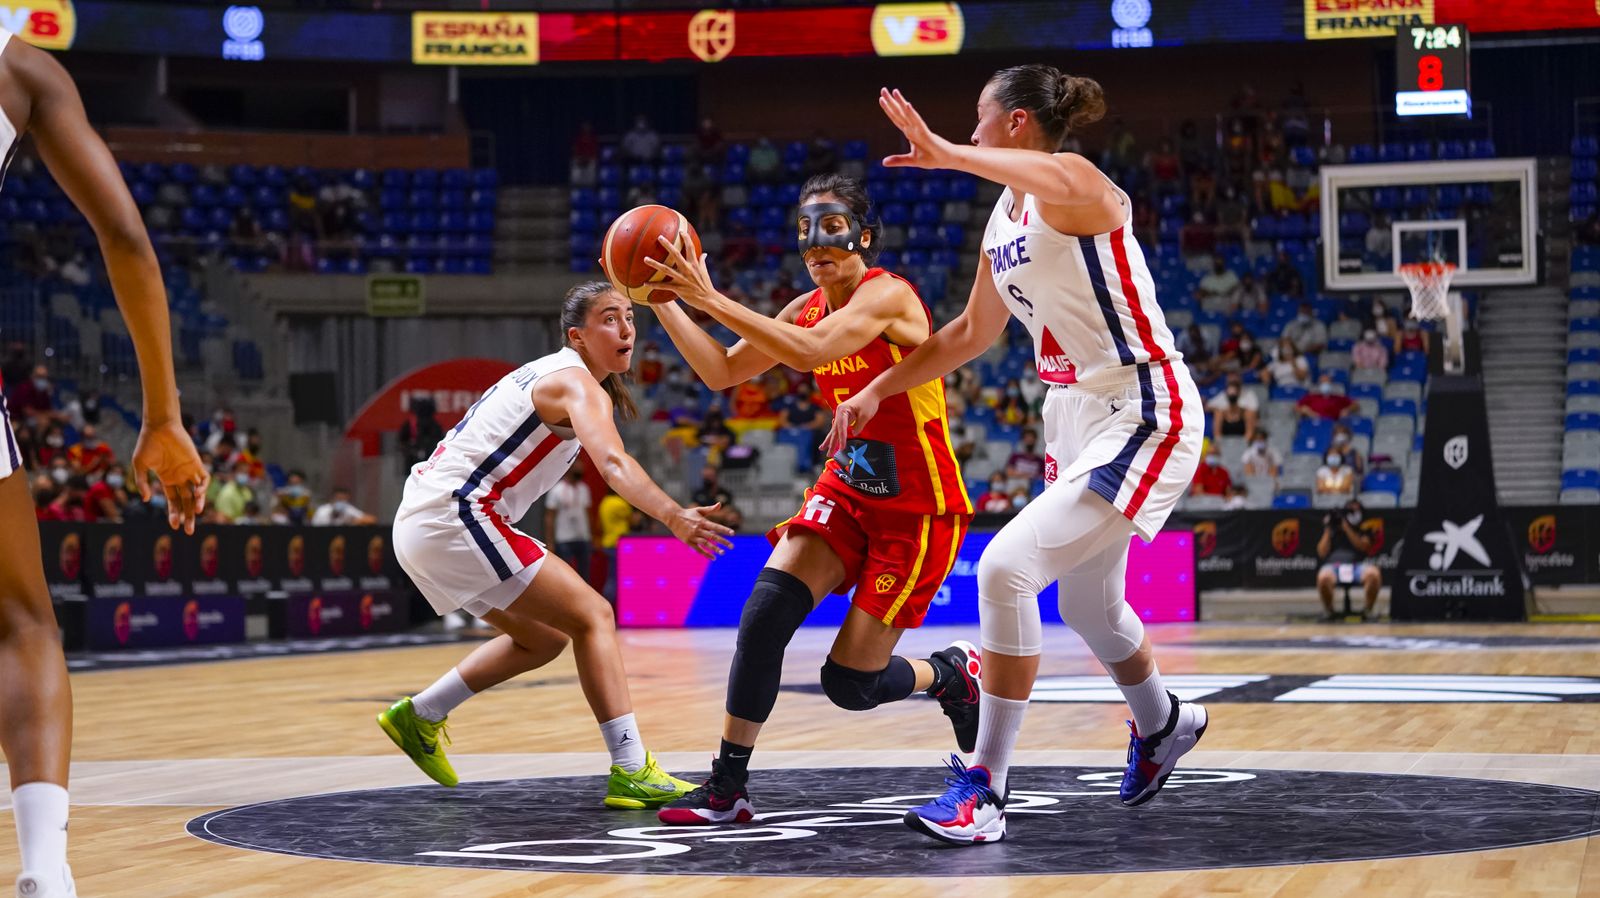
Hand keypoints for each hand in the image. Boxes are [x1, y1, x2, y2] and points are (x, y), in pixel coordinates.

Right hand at [131, 418, 208, 533]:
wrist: (159, 426)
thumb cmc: (147, 444)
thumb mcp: (140, 465)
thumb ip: (142, 482)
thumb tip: (146, 499)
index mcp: (167, 480)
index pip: (173, 502)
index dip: (174, 514)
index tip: (174, 525)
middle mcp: (180, 478)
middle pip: (187, 501)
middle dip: (188, 516)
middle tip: (188, 530)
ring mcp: (189, 471)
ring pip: (197, 493)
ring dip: (198, 504)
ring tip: (196, 514)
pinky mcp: (197, 463)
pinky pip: (204, 479)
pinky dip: (203, 488)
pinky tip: (197, 495)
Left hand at [643, 237, 717, 308]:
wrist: (708, 299)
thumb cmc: (706, 285)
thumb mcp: (705, 272)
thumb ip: (702, 262)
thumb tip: (704, 254)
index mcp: (694, 264)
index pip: (690, 248)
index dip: (686, 238)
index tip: (681, 230)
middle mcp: (687, 269)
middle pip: (675, 254)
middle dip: (667, 245)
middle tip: (659, 237)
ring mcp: (682, 279)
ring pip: (666, 269)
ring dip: (655, 264)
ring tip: (645, 259)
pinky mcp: (678, 288)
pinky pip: (664, 286)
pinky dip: (654, 285)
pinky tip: (645, 283)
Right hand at [669, 503, 735, 558]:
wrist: (673, 517)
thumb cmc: (688, 513)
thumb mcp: (699, 510)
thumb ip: (710, 509)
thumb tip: (720, 504)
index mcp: (702, 522)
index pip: (716, 526)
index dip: (724, 530)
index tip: (732, 533)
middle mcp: (698, 529)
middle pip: (713, 536)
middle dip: (723, 541)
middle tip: (732, 546)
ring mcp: (693, 536)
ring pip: (706, 544)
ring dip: (715, 549)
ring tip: (723, 553)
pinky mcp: (688, 542)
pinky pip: (698, 549)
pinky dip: (706, 554)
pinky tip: (713, 558)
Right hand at [821, 389, 880, 457]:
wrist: (872, 393)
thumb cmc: (869, 402)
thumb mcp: (865, 415)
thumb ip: (859, 426)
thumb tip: (853, 434)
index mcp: (842, 410)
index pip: (841, 427)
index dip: (841, 439)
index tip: (842, 448)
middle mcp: (839, 412)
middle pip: (834, 430)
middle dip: (831, 443)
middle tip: (828, 454)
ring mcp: (841, 414)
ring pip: (835, 430)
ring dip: (829, 440)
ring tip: (822, 448)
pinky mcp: (845, 416)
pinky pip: (839, 428)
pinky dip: (835, 435)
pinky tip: (830, 440)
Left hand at [878, 87, 957, 170]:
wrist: (948, 160)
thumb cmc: (932, 158)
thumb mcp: (912, 161)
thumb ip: (898, 160)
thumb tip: (883, 162)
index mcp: (910, 133)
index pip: (897, 119)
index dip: (889, 109)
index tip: (881, 99)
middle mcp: (914, 129)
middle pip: (900, 113)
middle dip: (891, 102)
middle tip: (883, 89)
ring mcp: (920, 130)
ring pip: (908, 114)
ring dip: (901, 102)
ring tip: (895, 91)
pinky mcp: (927, 134)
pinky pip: (918, 122)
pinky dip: (912, 114)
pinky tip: (907, 105)